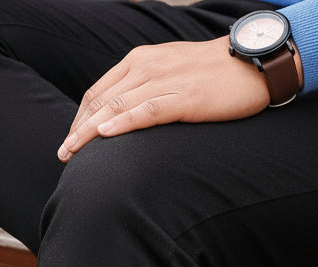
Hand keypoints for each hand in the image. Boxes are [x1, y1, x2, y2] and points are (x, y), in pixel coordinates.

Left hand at [58, 38, 284, 161]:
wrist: (254, 63)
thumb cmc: (214, 74)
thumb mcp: (171, 74)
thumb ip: (145, 88)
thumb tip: (123, 115)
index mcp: (140, 60)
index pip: (99, 91)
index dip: (80, 118)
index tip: (70, 141)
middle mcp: (147, 66)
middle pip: (101, 100)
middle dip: (78, 129)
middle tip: (63, 155)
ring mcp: (165, 80)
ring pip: (117, 106)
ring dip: (90, 131)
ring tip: (72, 153)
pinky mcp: (184, 97)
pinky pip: (147, 110)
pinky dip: (123, 122)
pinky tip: (105, 135)